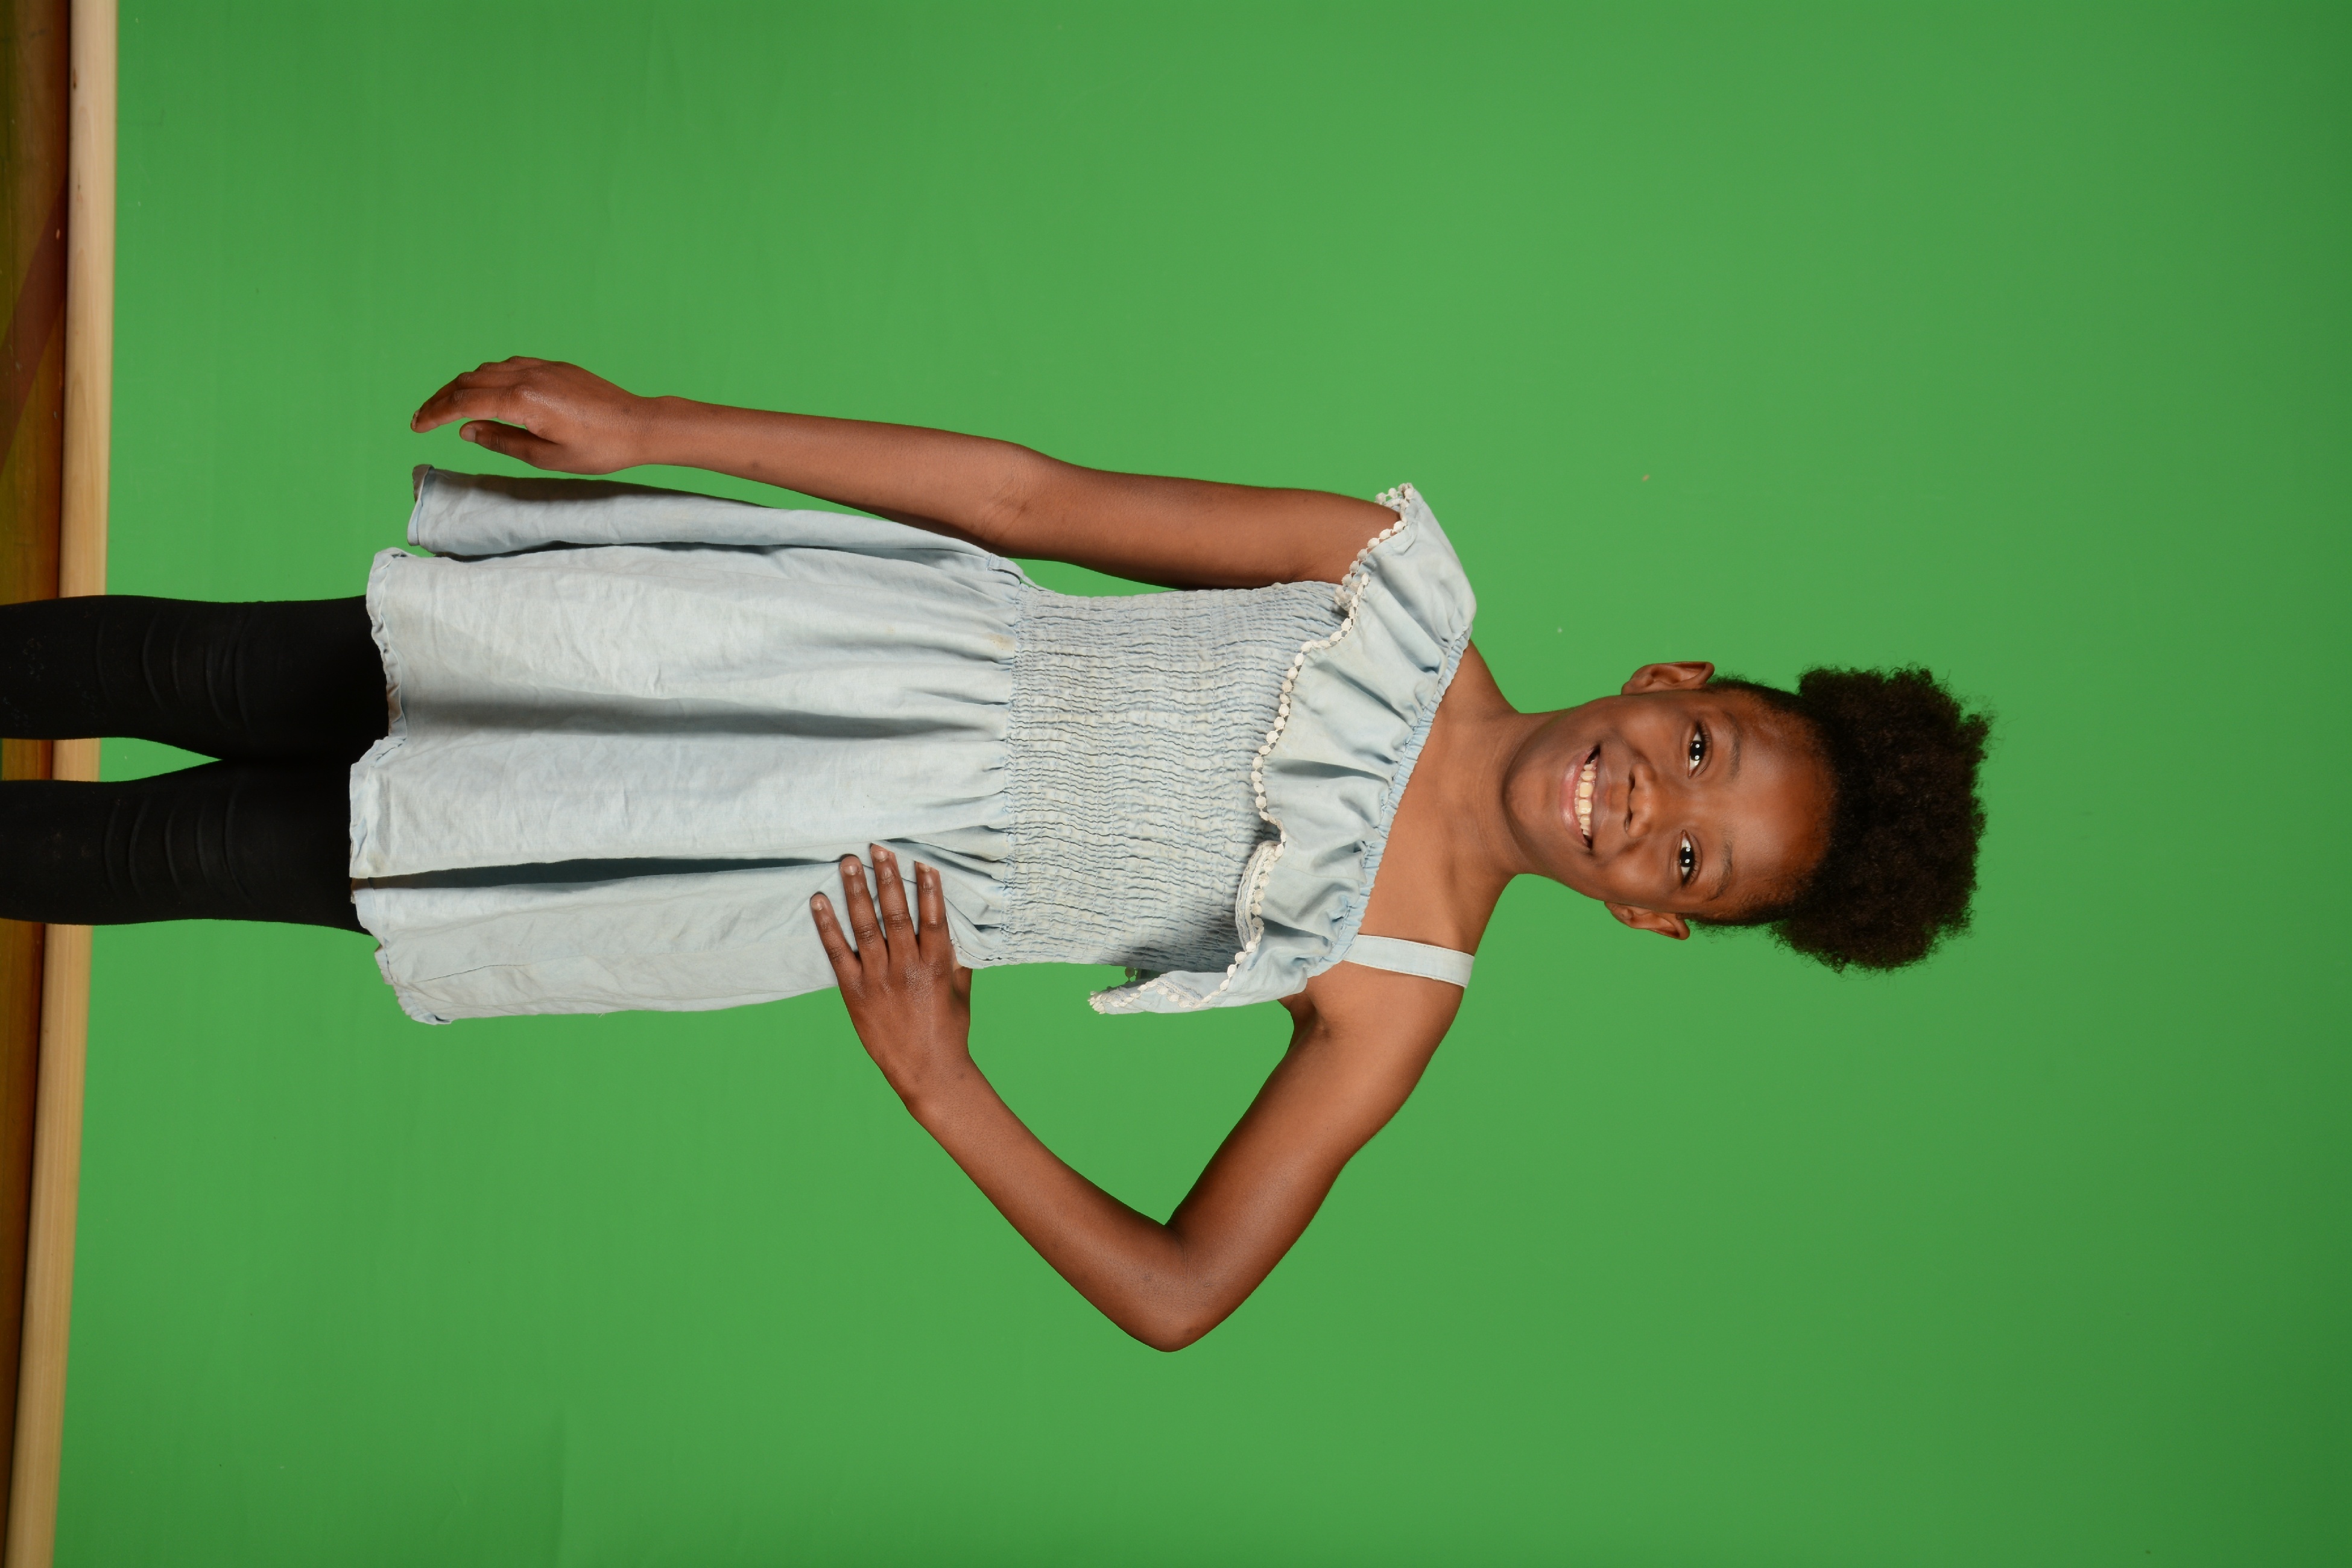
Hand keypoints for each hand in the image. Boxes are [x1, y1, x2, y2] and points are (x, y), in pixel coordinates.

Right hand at [409, 357, 661, 473]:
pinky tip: (484, 394)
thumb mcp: (546, 457)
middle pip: (468, 381)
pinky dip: (487, 379)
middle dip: (440, 399)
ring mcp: (541, 367)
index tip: (416, 426)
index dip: (435, 415)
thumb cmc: (599, 448)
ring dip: (462, 387)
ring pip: (487, 371)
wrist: (639, 425)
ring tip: (447, 408)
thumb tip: (468, 430)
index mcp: (522, 400)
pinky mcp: (554, 367)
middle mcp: (527, 376)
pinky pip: (509, 367)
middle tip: (421, 418)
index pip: (464, 403)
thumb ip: (502, 441)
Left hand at [811, 849, 974, 1107]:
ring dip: (857, 891)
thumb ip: (957, 957)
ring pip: (866, 925)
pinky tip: (818, 901)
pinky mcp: (855, 992)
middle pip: (897, 913)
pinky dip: (827, 925)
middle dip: (887, 878)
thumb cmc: (949, 1030)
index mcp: (938, 964)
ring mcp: (879, 978)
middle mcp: (908, 967)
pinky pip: (837, 952)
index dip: (927, 886)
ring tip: (849, 862)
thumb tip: (955, 925)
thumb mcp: (962, 990)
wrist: (927, 1071)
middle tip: (878, 847)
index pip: (932, 916)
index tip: (919, 860)